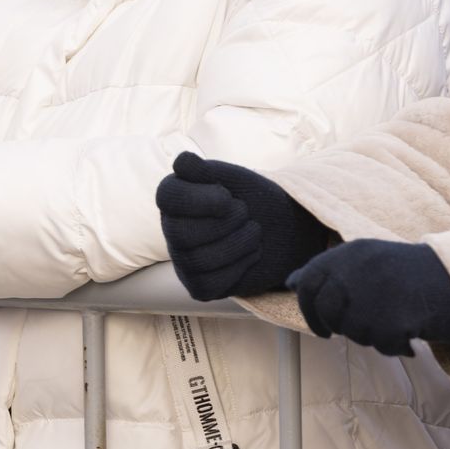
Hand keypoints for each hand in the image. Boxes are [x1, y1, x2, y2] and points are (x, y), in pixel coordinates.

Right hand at [156, 153, 330, 299]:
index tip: (228, 196)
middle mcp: (171, 229)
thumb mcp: (232, 178)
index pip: (168, 198)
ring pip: (200, 260)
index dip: (201, 199)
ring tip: (253, 231)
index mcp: (174, 198)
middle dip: (226, 222)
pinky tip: (248, 254)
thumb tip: (182, 161)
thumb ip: (206, 170)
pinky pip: (210, 284)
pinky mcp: (200, 287)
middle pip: (182, 234)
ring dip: (239, 243)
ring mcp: (183, 261)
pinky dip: (239, 267)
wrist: (281, 228)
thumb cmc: (252, 198)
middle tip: (245, 213)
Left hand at [290, 240, 449, 356]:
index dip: (308, 308)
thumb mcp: (367, 260)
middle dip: (337, 328)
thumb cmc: (409, 274)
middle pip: (326, 312)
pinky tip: (409, 335)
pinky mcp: (394, 318)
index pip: (307, 282)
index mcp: (350, 253)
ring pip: (353, 331)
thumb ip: (330, 271)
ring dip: (371, 335)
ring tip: (394, 322)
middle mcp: (358, 270)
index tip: (320, 326)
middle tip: (361, 329)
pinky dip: (395, 346)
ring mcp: (375, 293)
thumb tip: (291, 282)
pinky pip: (382, 345)